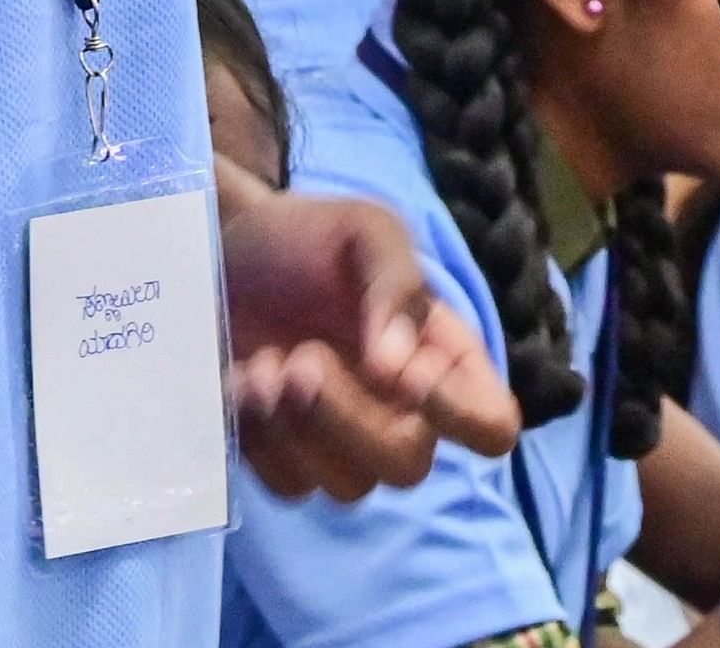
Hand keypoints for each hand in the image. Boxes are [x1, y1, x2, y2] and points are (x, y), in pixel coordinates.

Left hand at [219, 184, 521, 499]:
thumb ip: (397, 285)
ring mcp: (344, 445)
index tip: (406, 375)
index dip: (459, 416)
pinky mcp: (286, 460)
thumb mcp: (366, 233)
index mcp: (443, 361)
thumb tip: (397, 368)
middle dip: (351, 421)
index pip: (490, 425)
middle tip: (302, 360)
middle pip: (409, 467)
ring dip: (298, 428)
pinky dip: (259, 438)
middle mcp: (404, 414)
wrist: (229, 251)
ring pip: (346, 486)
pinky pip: (287, 485)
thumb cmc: (312, 239)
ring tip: (263, 365)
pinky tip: (240, 382)